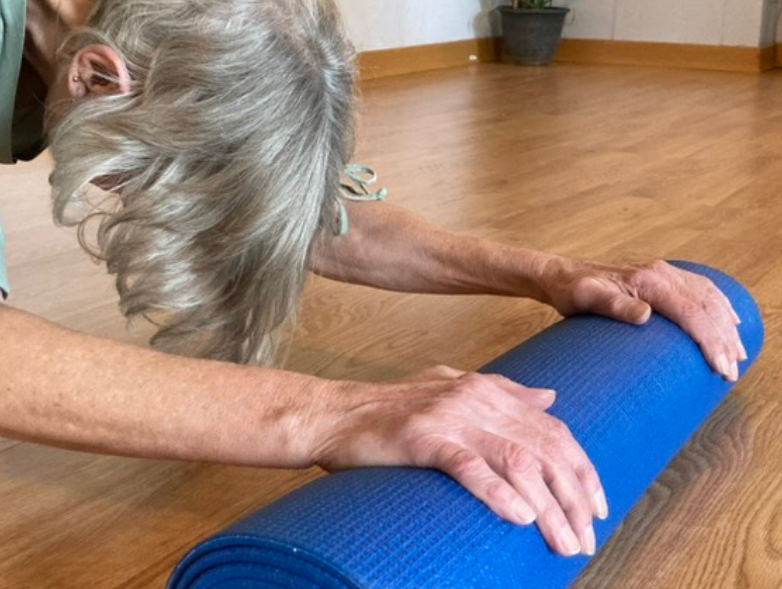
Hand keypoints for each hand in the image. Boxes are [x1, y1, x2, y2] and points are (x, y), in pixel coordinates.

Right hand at [313, 367, 606, 556]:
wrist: (332, 415)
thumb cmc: (388, 411)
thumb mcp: (451, 389)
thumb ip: (502, 391)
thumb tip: (550, 399)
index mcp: (486, 391)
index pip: (553, 431)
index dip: (583, 471)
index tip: (598, 509)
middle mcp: (474, 400)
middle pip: (545, 450)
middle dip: (573, 499)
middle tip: (584, 542)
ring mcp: (448, 417)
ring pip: (517, 462)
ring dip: (548, 508)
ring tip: (563, 543)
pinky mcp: (421, 438)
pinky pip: (468, 466)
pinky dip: (497, 492)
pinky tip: (519, 518)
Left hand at [539, 258, 745, 380]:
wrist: (561, 275)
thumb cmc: (571, 291)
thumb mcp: (586, 299)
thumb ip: (613, 305)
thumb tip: (645, 316)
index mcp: (649, 281)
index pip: (692, 313)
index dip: (710, 341)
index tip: (721, 368)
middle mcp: (662, 274)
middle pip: (707, 307)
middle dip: (724, 340)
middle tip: (730, 372)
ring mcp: (665, 273)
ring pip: (709, 298)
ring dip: (727, 325)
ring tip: (737, 353)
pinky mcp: (662, 277)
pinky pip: (701, 290)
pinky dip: (720, 306)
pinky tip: (729, 320)